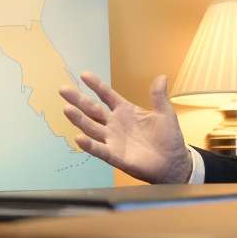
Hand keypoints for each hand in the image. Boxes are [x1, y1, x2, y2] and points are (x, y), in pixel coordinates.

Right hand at [60, 72, 192, 183]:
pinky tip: (79, 138)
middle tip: (63, 90)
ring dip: (79, 119)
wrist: (173, 163)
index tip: (84, 75)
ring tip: (67, 109)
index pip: (107, 95)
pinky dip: (90, 145)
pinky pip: (100, 150)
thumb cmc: (168, 138)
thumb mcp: (165, 114)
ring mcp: (113, 140)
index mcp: (125, 111)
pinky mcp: (116, 156)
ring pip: (92, 128)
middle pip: (92, 110)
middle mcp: (115, 124)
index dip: (96, 85)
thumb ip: (159, 97)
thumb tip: (161, 77)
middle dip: (78, 100)